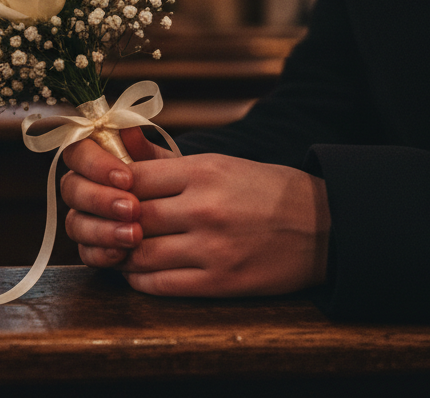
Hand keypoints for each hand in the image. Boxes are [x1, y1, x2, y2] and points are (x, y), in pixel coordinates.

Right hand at [60, 127, 175, 267]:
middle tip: (133, 208)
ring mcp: (84, 218)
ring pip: (75, 223)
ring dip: (103, 230)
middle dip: (101, 200)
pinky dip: (102, 254)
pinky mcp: (92, 247)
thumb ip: (143, 150)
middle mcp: (83, 187)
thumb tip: (130, 130)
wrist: (185, 213)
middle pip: (72, 189)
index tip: (126, 177)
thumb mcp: (164, 164)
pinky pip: (86, 252)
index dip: (96, 165)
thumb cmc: (171, 181)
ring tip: (134, 235)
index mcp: (93, 159)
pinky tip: (121, 254)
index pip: (77, 152)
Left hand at [62, 134, 330, 296]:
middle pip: (131, 218)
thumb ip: (166, 162)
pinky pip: (160, 284)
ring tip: (121, 249)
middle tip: (105, 226)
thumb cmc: (266, 191)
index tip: (107, 194)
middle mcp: (204, 209)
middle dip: (112, 224)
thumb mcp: (220, 164)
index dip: (111, 188)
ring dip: (122, 254)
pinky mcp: (219, 282)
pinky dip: (140, 279)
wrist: (323, 227)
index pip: (133, 178)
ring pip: (139, 255)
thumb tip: (120, 144)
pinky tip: (139, 271)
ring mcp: (211, 248)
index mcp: (203, 172)